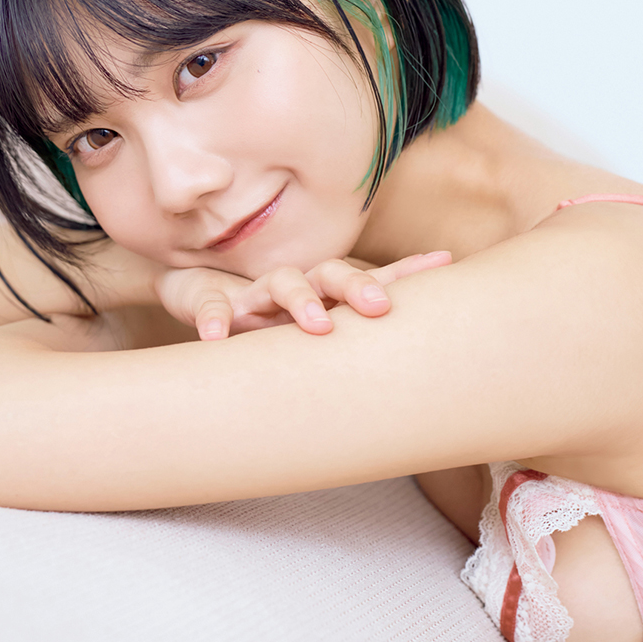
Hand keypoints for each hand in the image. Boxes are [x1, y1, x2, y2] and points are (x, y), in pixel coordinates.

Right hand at [155, 251, 451, 340]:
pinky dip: (214, 319)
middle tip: (380, 308)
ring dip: (301, 300)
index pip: (371, 278)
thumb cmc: (266, 325)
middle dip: (358, 287)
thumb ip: (349, 347)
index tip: (446, 262)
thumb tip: (412, 379)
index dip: (406, 271)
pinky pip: (211, 307)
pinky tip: (216, 335)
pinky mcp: (211, 302)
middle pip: (332, 274)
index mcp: (324, 294)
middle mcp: (296, 286)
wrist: (196, 302)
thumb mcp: (307, 336)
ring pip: (282, 283)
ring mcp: (254, 293)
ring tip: (318, 325)